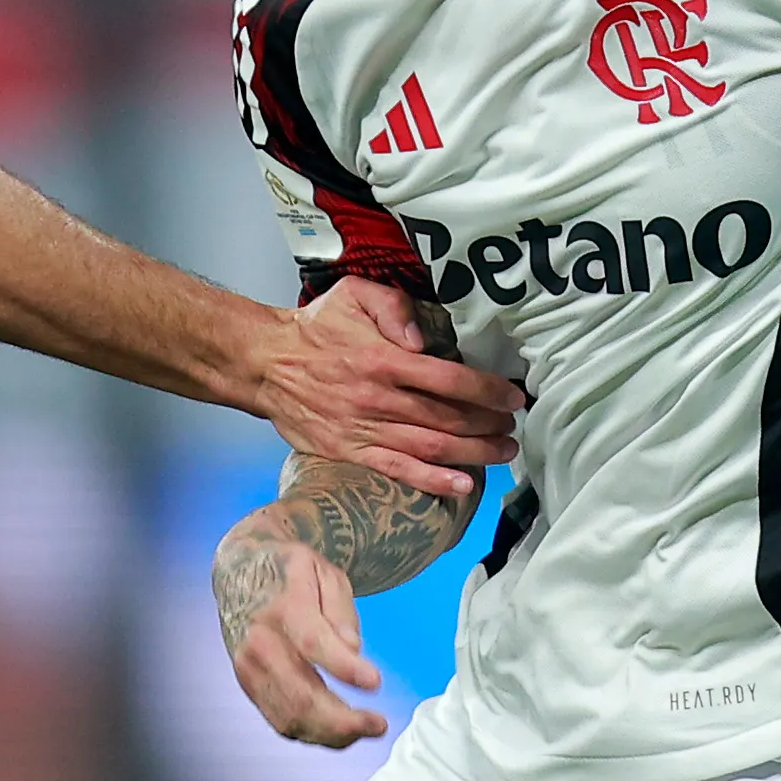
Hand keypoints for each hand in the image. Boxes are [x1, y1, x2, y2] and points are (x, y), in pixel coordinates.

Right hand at [215, 511, 385, 746]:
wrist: (240, 572)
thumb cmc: (289, 572)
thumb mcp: (324, 572)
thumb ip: (340, 611)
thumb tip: (352, 650)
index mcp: (283, 606)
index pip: (312, 642)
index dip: (344, 667)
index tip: (375, 683)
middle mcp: (260, 641)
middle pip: (300, 694)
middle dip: (343, 719)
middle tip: (379, 724)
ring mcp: (250, 668)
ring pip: (290, 716)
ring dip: (331, 734)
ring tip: (365, 730)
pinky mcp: (249, 684)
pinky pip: (280, 720)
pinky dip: (312, 733)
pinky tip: (339, 731)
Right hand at [249, 279, 517, 502]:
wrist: (266, 362)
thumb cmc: (316, 327)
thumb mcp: (354, 295)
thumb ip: (394, 308)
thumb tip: (421, 338)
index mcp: (383, 359)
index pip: (450, 380)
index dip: (489, 391)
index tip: (513, 397)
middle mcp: (378, 399)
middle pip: (449, 418)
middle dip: (489, 424)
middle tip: (513, 426)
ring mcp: (363, 429)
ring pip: (431, 447)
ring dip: (474, 453)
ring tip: (502, 452)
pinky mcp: (349, 452)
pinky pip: (398, 470)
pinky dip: (433, 482)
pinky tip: (463, 485)